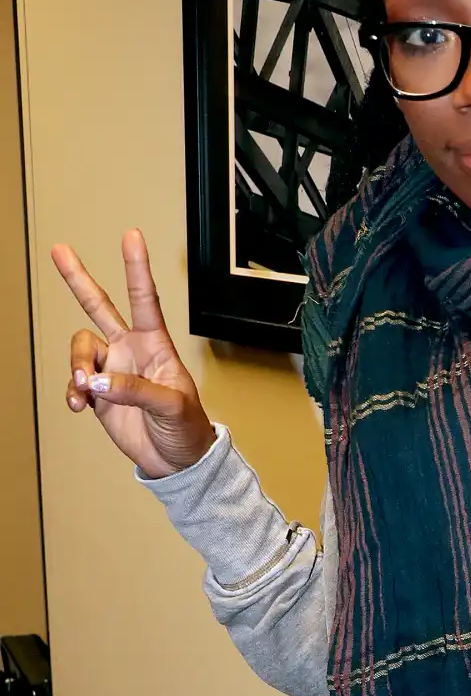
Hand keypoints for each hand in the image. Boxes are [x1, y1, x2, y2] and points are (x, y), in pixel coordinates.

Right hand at [51, 229, 216, 478]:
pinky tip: (79, 406)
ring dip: (75, 367)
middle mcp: (131, 349)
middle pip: (100, 307)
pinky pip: (74, 382)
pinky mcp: (98, 393)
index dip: (137, 267)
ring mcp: (112, 370)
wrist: (175, 459)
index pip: (144, 299)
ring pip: (79, 349)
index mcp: (156, 344)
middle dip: (79, 279)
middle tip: (60, 250)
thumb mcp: (171, 406)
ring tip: (83, 391)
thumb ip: (134, 390)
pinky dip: (71, 393)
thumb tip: (95, 382)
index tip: (131, 235)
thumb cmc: (186, 427)